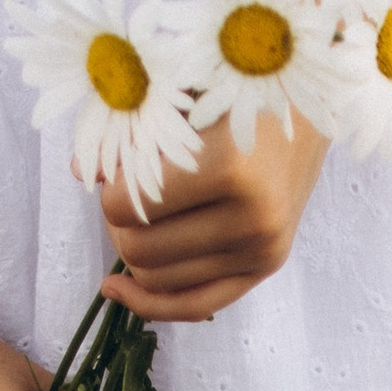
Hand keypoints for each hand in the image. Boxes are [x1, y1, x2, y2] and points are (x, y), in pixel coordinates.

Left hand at [96, 111, 328, 322]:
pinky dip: (151, 303)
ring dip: (133, 252)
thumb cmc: (239, 85)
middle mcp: (251, 220)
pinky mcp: (266, 267)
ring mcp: (263, 250)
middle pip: (138, 249)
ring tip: (136, 216)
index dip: (108, 188)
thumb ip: (130, 131)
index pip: (126, 206)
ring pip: (159, 280)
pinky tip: (116, 288)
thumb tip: (80, 172)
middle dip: (117, 222)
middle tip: (123, 188)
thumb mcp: (182, 95)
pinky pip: (195, 305)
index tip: (118, 164)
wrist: (311, 101)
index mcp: (228, 170)